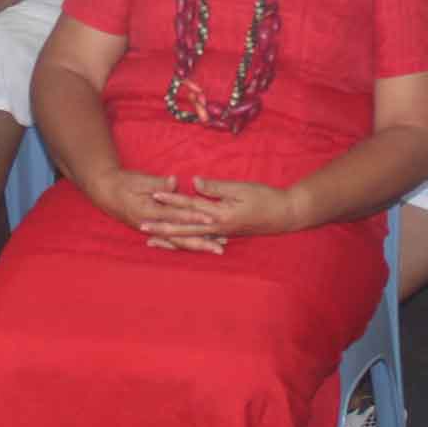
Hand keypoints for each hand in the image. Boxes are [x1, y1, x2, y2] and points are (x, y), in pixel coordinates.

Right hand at [81, 167, 224, 253]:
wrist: (105, 192)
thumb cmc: (122, 183)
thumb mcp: (139, 179)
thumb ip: (158, 183)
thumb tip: (175, 181)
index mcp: (147, 212)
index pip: (175, 216)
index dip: (194, 217)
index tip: (211, 218)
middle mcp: (151, 226)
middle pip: (179, 237)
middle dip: (201, 242)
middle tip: (220, 248)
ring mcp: (151, 230)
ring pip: (177, 242)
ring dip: (197, 245)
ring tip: (216, 249)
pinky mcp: (153, 230)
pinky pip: (172, 240)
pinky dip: (186, 244)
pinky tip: (200, 246)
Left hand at [145, 177, 303, 238]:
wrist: (286, 215)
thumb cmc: (265, 198)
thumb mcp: (241, 189)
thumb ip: (216, 188)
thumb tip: (192, 182)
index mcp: (220, 214)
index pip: (190, 206)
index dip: (171, 200)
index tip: (153, 195)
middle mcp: (218, 228)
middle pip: (184, 228)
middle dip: (162, 228)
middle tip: (142, 228)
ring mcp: (221, 233)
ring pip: (191, 238)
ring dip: (171, 240)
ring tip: (153, 241)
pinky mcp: (225, 234)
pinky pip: (201, 240)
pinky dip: (187, 242)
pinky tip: (177, 244)